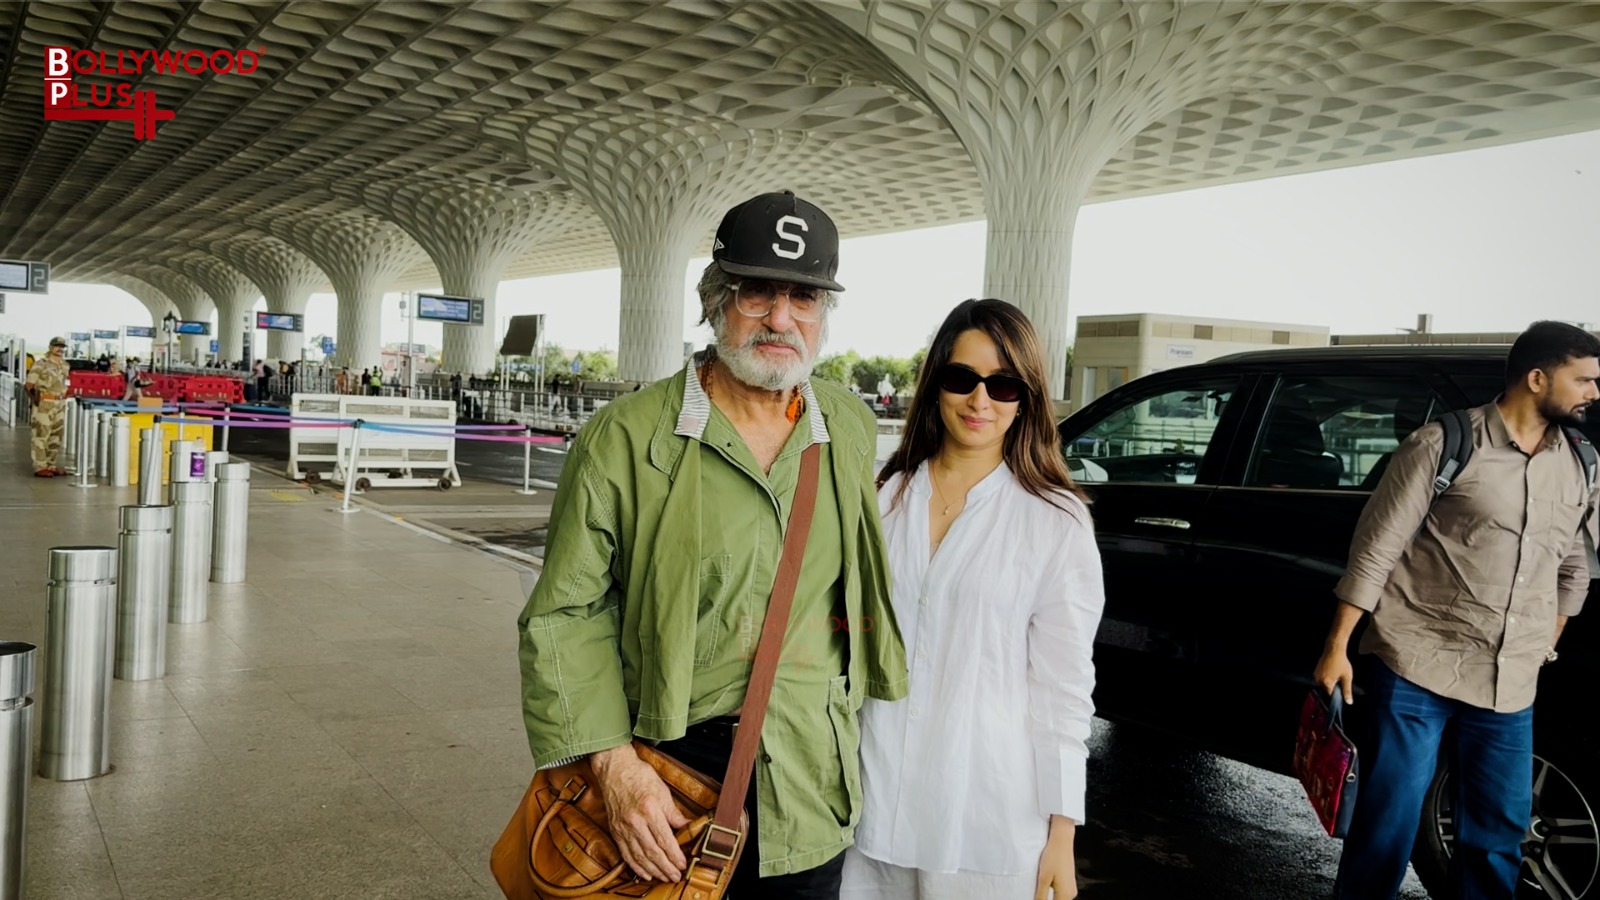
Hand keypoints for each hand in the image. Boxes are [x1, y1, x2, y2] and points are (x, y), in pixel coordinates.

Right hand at [590, 744, 691, 881]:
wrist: (615, 769)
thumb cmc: (639, 776)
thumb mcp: (663, 791)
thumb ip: (674, 813)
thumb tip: (687, 827)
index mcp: (649, 809)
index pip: (665, 839)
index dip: (674, 855)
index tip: (682, 864)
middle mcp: (635, 821)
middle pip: (652, 852)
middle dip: (666, 867)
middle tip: (675, 876)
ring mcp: (623, 827)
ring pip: (639, 856)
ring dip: (653, 870)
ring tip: (664, 877)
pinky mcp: (615, 830)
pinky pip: (626, 854)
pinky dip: (636, 866)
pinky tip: (645, 873)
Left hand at [1035, 815, 1077, 899]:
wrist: (1062, 841)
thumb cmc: (1053, 857)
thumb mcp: (1043, 879)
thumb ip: (1041, 896)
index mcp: (1065, 895)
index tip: (1036, 897)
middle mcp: (1071, 894)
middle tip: (1036, 893)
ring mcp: (1071, 888)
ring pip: (1059, 899)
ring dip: (1049, 898)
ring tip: (1038, 893)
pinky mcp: (1069, 882)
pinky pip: (1060, 894)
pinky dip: (1052, 894)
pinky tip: (1044, 888)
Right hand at [1313, 646, 1354, 704]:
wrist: (1334, 650)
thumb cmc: (1341, 662)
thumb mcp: (1347, 677)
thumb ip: (1347, 691)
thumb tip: (1349, 702)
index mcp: (1326, 683)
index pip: (1331, 695)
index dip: (1338, 692)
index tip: (1342, 687)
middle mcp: (1319, 680)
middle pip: (1327, 689)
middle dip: (1334, 686)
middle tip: (1340, 678)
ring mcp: (1316, 675)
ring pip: (1324, 684)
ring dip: (1330, 681)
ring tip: (1336, 673)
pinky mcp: (1315, 671)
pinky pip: (1321, 678)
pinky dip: (1327, 677)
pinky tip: (1332, 670)